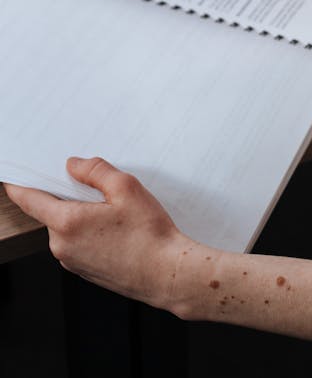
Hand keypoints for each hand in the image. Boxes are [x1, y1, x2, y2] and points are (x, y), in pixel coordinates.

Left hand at [4, 157, 188, 309]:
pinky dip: (89, 231)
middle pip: (52, 211)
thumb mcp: (126, 188)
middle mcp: (62, 246)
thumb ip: (96, 171)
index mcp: (67, 223)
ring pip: (67, 227)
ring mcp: (72, 261)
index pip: (29, 200)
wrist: (166, 274)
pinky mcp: (84, 271)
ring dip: (82, 214)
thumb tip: (74, 165)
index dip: (19, 185)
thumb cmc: (149, 235)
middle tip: (100, 188)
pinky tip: (116, 229)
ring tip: (116, 212)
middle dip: (70, 195)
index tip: (13, 177)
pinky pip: (77, 242)